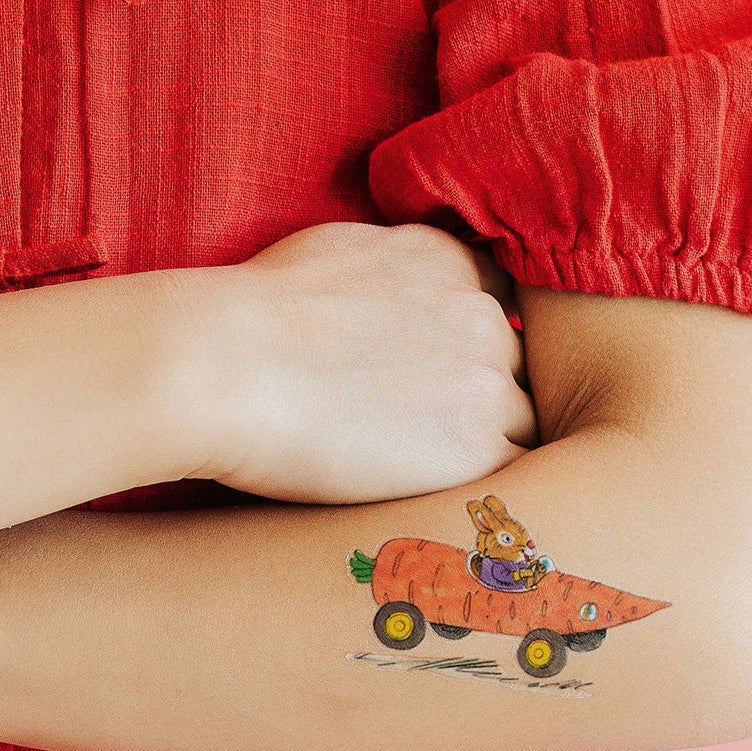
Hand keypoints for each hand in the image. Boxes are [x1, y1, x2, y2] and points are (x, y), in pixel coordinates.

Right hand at [169, 221, 536, 504]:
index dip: (471, 340)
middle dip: (479, 393)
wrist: (228, 363)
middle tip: (427, 428)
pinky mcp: (476, 449)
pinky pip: (520, 474)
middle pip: (514, 364)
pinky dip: (492, 489)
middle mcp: (478, 313)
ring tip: (433, 472)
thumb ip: (390, 265)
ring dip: (489, 444)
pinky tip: (453, 500)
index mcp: (444, 259)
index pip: (497, 299)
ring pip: (523, 421)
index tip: (439, 370)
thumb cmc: (254, 308)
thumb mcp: (337, 249)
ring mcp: (484, 382)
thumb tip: (392, 285)